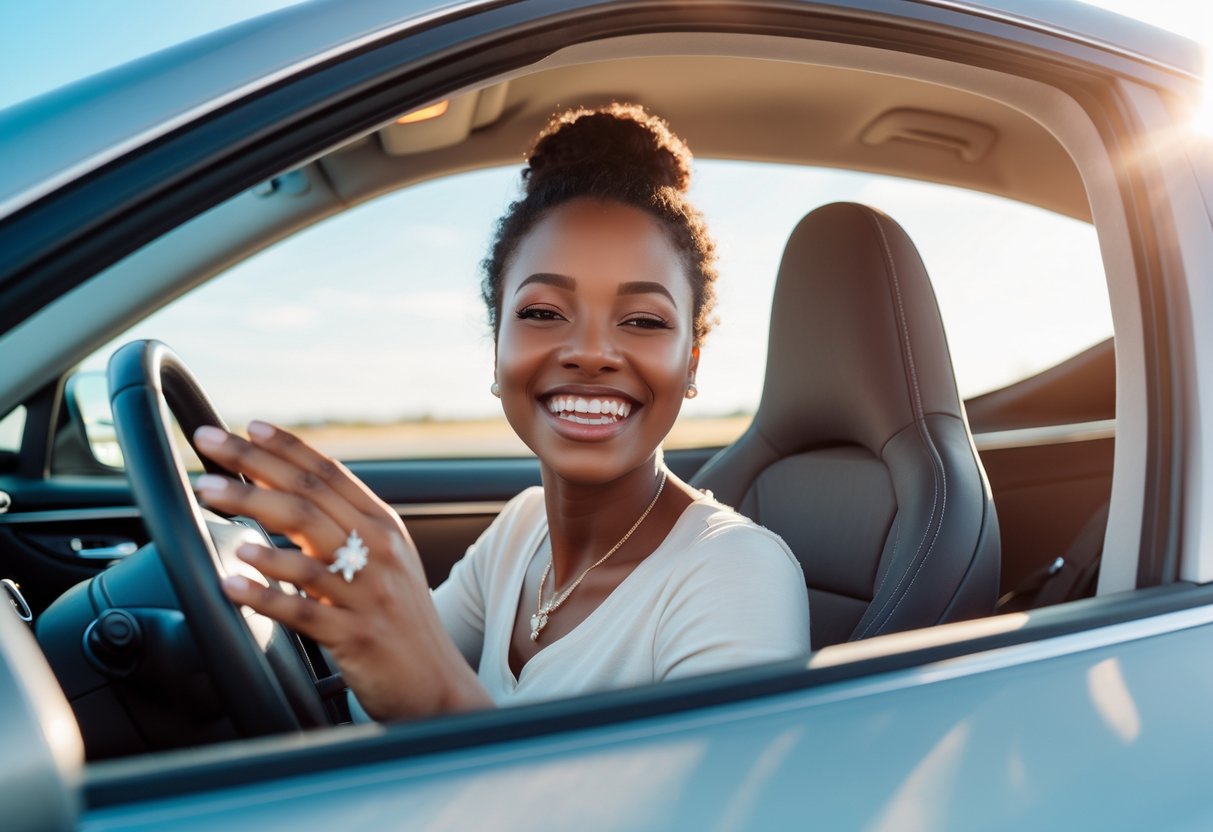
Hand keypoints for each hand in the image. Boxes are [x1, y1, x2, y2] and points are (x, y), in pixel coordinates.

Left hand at [192, 420, 491, 719]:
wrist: (435, 684)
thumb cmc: (398, 622)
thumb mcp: (383, 562)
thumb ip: (344, 527)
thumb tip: (286, 493)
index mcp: (383, 526)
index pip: (329, 473)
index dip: (287, 446)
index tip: (246, 426)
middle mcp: (379, 551)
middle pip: (310, 495)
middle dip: (253, 463)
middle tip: (209, 444)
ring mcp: (367, 592)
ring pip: (305, 542)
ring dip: (252, 512)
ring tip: (209, 495)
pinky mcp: (355, 634)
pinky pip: (303, 609)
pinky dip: (266, 592)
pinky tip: (232, 579)